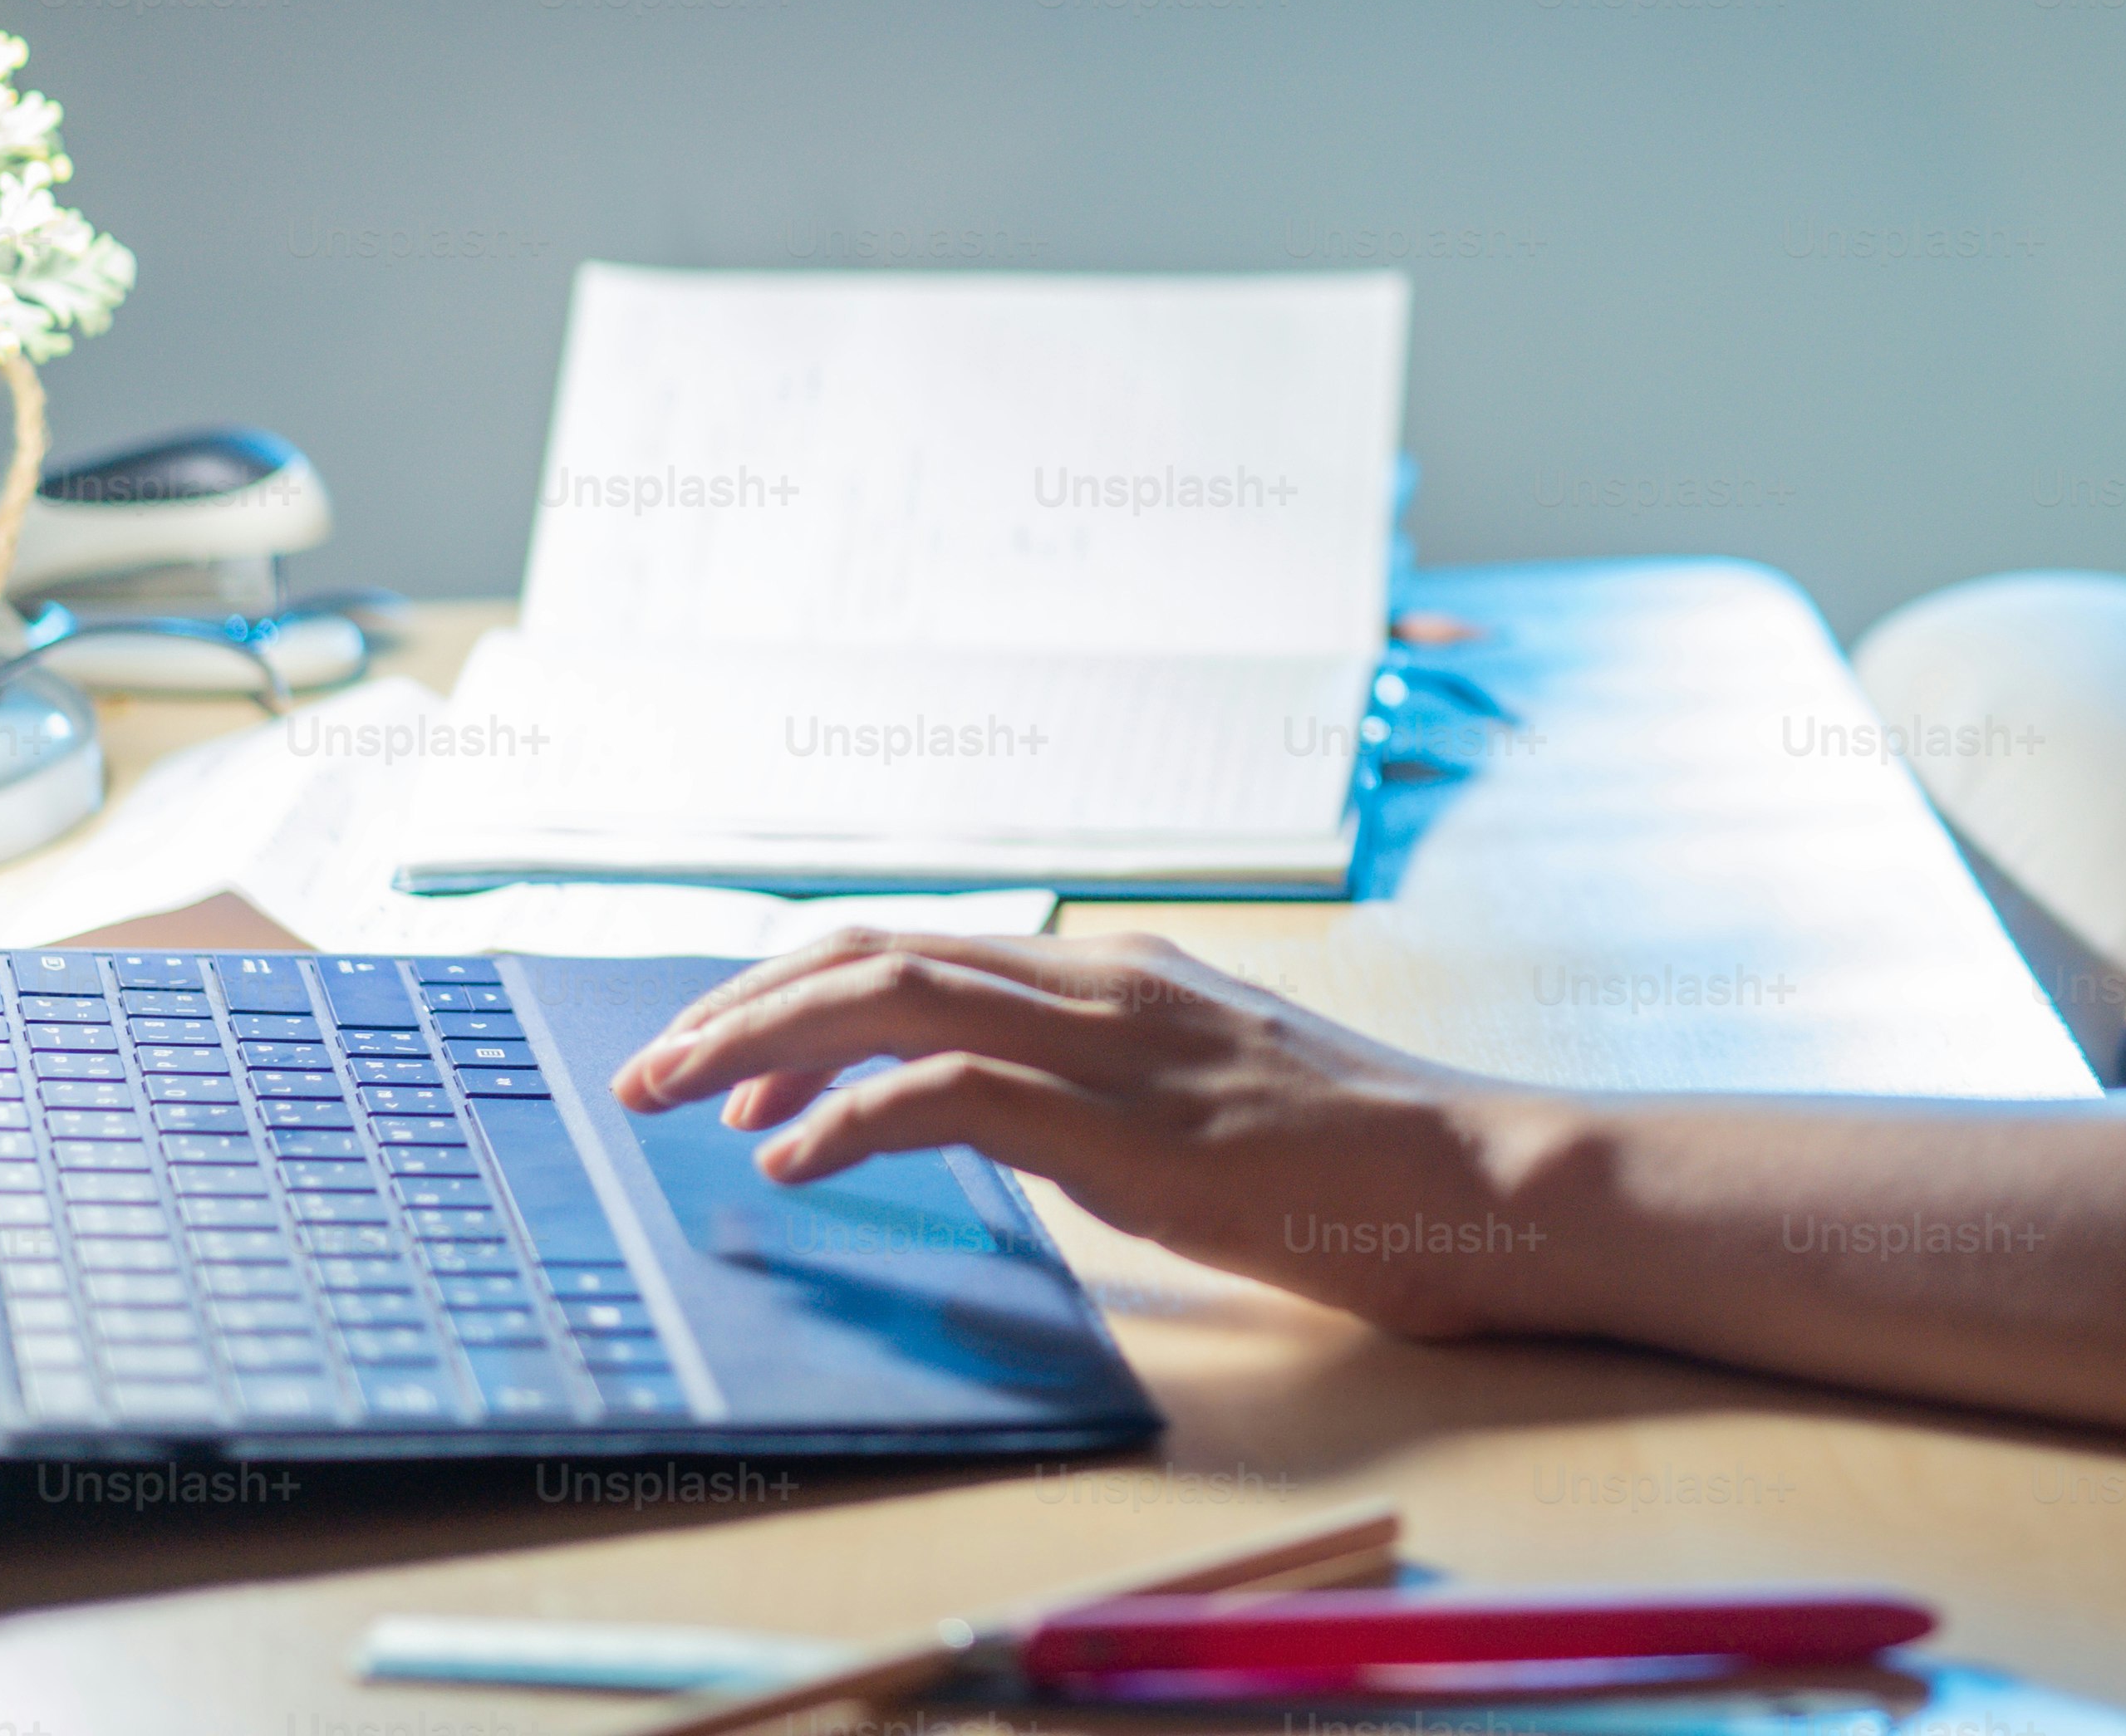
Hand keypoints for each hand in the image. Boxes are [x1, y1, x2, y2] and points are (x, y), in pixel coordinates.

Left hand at [608, 927, 1568, 1337]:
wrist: (1481, 1177)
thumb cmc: (1363, 1163)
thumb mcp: (1214, 1099)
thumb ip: (1113, 1091)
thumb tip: (1012, 1120)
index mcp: (1120, 974)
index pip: (922, 948)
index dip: (801, 990)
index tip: (724, 1059)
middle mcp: (1104, 984)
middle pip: (878, 954)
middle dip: (739, 1004)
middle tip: (645, 1071)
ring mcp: (1118, 1047)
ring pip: (894, 999)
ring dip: (759, 1043)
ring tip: (673, 1100)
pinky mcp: (1130, 1129)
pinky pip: (954, 1098)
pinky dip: (852, 1118)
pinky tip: (789, 1163)